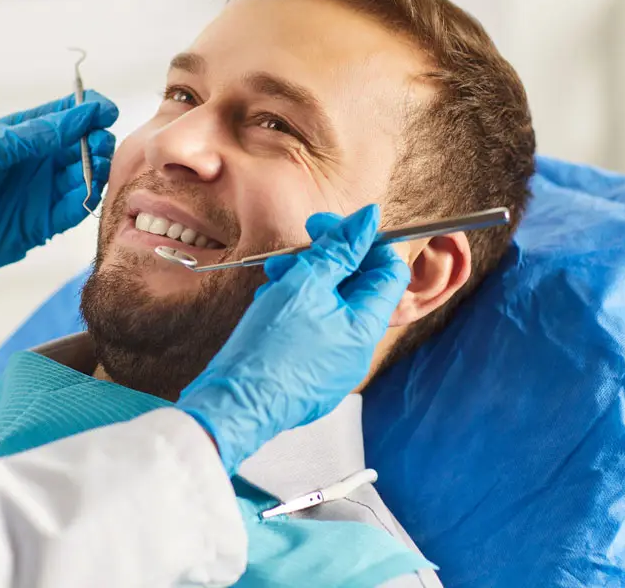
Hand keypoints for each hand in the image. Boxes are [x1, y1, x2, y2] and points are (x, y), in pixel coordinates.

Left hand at [0, 91, 117, 292]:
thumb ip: (33, 135)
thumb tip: (78, 116)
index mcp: (22, 133)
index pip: (66, 113)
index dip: (89, 109)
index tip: (106, 111)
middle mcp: (37, 160)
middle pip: (84, 144)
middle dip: (98, 141)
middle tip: (98, 145)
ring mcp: (41, 192)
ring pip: (85, 176)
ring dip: (97, 171)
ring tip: (96, 170)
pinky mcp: (42, 224)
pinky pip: (74, 210)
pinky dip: (86, 201)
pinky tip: (88, 195)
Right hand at [175, 204, 410, 473]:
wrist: (235, 403)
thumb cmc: (268, 347)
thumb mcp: (303, 284)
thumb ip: (339, 249)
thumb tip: (369, 220)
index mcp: (366, 326)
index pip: (389, 270)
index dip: (363, 243)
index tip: (330, 229)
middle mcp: (359, 349)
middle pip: (357, 288)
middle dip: (325, 262)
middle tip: (293, 254)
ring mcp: (337, 365)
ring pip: (332, 308)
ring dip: (306, 283)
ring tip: (274, 279)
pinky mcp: (314, 375)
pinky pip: (316, 331)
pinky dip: (297, 311)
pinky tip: (270, 305)